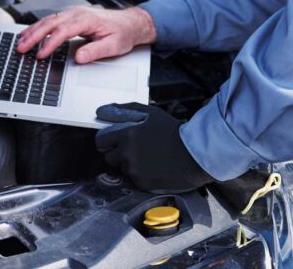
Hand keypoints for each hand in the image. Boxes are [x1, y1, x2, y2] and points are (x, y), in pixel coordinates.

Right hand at [16, 6, 154, 62]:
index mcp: (87, 19)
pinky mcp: (71, 17)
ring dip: (33, 31)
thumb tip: (79, 57)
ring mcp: (73, 13)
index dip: (50, 43)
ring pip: (48, 20)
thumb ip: (95, 51)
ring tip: (20, 42)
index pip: (63, 31)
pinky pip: (52, 20)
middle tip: (22, 47)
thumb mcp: (113, 45)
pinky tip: (30, 34)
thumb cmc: (122, 32)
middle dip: (34, 35)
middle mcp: (78, 13)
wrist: (130, 23)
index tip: (41, 54)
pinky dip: (39, 27)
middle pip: (51, 23)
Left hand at [94, 103, 215, 192]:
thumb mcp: (150, 114)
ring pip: (120, 168)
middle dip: (117, 153)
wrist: (192, 155)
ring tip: (146, 158)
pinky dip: (138, 174)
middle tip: (134, 149)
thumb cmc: (172, 131)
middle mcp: (126, 153)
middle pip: (108, 157)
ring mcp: (133, 170)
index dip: (107, 140)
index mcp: (126, 134)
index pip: (100, 141)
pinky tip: (152, 168)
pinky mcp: (140, 183)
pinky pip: (131, 179)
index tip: (115, 141)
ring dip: (128, 164)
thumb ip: (124, 110)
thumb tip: (102, 110)